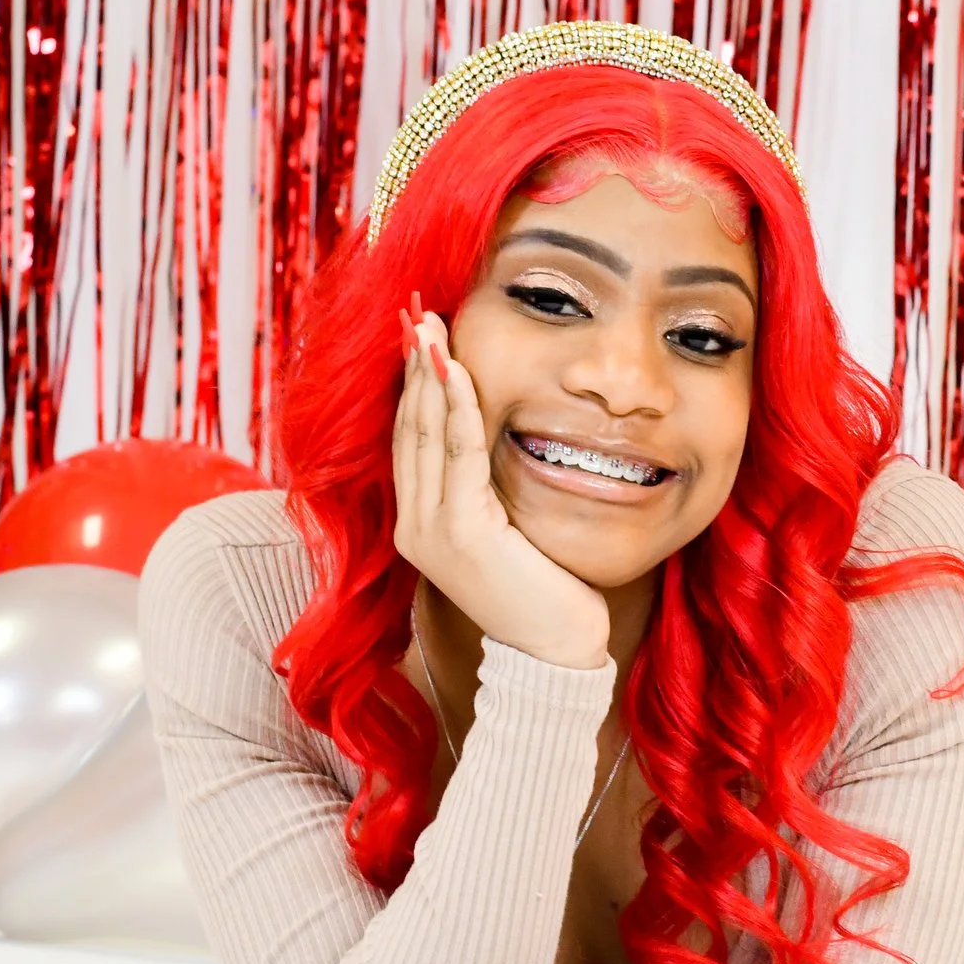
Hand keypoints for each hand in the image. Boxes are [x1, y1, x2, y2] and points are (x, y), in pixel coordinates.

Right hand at [393, 301, 609, 669]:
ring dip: (426, 374)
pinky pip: (458, 456)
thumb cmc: (545, 594)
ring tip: (426, 324)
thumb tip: (496, 445)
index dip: (411, 386)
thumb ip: (488, 495)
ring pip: (424, 435)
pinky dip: (457, 408)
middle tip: (414, 311)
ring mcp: (431, 532)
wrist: (556, 652)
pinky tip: (457, 370)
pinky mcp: (462, 534)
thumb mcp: (508, 535)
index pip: (410, 442)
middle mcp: (414, 528)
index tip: (416, 336)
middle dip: (410, 367)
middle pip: (407, 429)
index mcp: (420, 527)